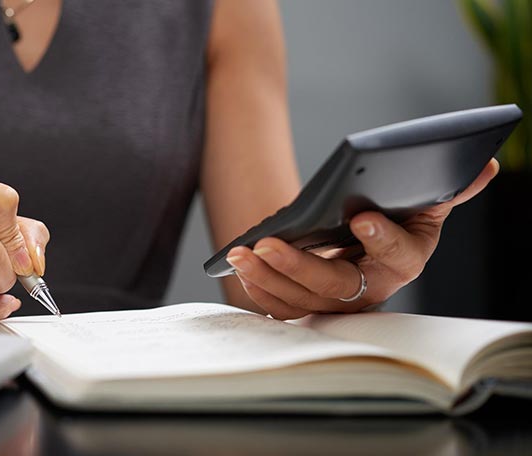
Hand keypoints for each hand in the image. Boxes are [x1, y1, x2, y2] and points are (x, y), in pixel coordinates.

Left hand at [226, 158, 499, 319]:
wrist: (365, 243)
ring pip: (301, 301)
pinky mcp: (309, 305)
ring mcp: (337, 303)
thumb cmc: (394, 217)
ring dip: (268, 277)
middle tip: (270, 244)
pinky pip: (282, 307)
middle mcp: (371, 289)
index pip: (398, 256)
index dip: (383, 239)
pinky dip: (260, 289)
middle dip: (300, 267)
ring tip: (242, 252)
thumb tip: (483, 163)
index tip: (361, 217)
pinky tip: (241, 265)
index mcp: (406, 260)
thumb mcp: (423, 200)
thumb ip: (448, 187)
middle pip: (336, 287)